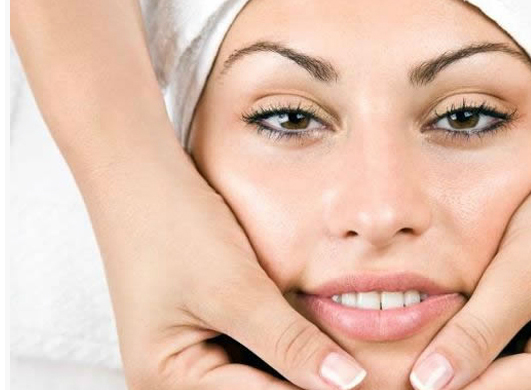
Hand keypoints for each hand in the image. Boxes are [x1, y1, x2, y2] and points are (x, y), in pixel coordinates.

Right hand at [91, 155, 365, 389]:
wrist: (142, 180)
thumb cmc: (175, 227)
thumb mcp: (236, 289)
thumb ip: (291, 342)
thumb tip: (349, 382)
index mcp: (167, 383)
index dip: (319, 389)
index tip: (369, 377)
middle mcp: (174, 382)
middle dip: (308, 378)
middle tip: (359, 362)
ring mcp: (191, 361)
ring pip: (265, 377)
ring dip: (300, 364)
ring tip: (343, 349)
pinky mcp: (208, 338)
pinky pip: (256, 355)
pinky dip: (287, 346)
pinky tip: (319, 335)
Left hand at [408, 152, 530, 389]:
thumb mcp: (519, 272)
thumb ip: (476, 331)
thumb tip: (430, 382)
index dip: (444, 386)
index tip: (402, 372)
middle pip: (504, 389)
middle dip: (457, 372)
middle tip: (410, 352)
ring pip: (507, 377)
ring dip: (469, 360)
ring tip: (429, 336)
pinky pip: (519, 358)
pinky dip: (485, 344)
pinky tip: (459, 323)